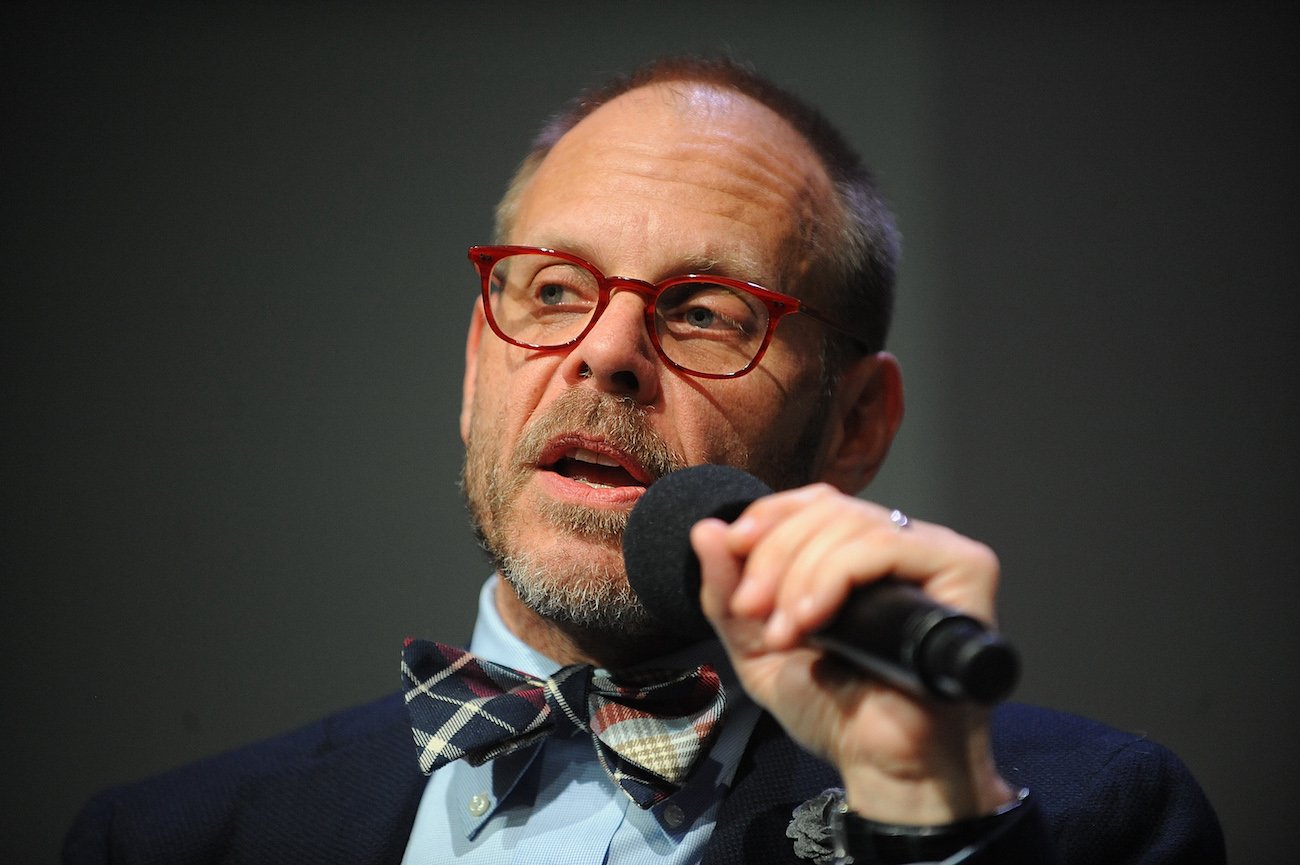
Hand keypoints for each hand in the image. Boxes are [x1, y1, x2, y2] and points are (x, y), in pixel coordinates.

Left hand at [691, 483, 1014, 823]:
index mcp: (859, 556)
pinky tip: (811, 620)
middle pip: (829, 509)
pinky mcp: (963, 571)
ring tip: (783, 632)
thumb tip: (707, 529)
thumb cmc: (835, 713)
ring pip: (853, 524)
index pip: (816, 502)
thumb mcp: (758, 648)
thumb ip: (727, 594)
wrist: (882, 767)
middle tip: (753, 610)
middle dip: (775, 553)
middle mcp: (901, 549)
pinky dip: (834, 576)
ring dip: (799, 574)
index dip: (770, 515)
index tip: (732, 547)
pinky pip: (888, 546)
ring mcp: (935, 556)